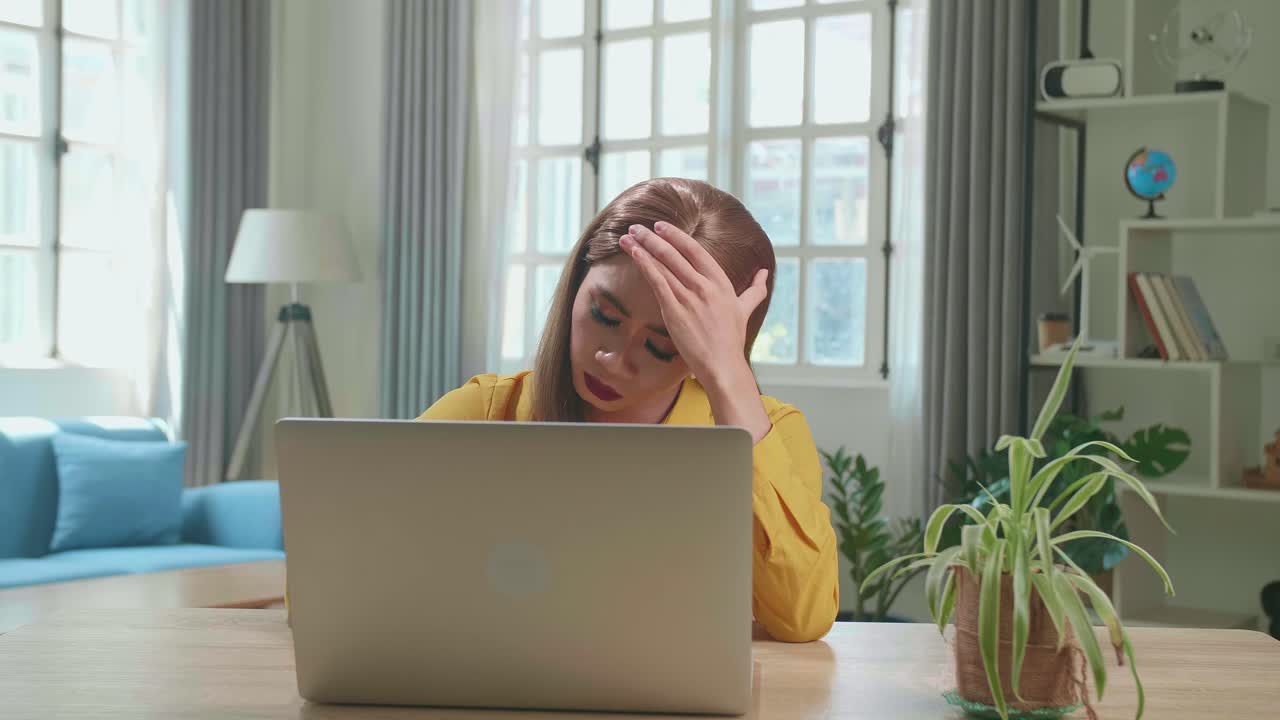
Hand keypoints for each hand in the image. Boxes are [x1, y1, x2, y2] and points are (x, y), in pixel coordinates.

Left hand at [619, 221, 772, 441]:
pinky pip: (657, 282)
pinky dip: (645, 265)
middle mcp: (705, 286)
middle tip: (636, 226)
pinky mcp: (675, 311)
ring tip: (627, 236)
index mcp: (721, 282)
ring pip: (663, 265)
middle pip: (675, 253)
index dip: (677, 236)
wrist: (723, 365)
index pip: (696, 250)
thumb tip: (764, 273)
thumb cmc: (732, 340)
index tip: (661, 226)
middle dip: (653, 237)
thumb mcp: (745, 309)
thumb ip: (755, 289)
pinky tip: (634, 254)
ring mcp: (690, 297)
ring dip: (644, 247)